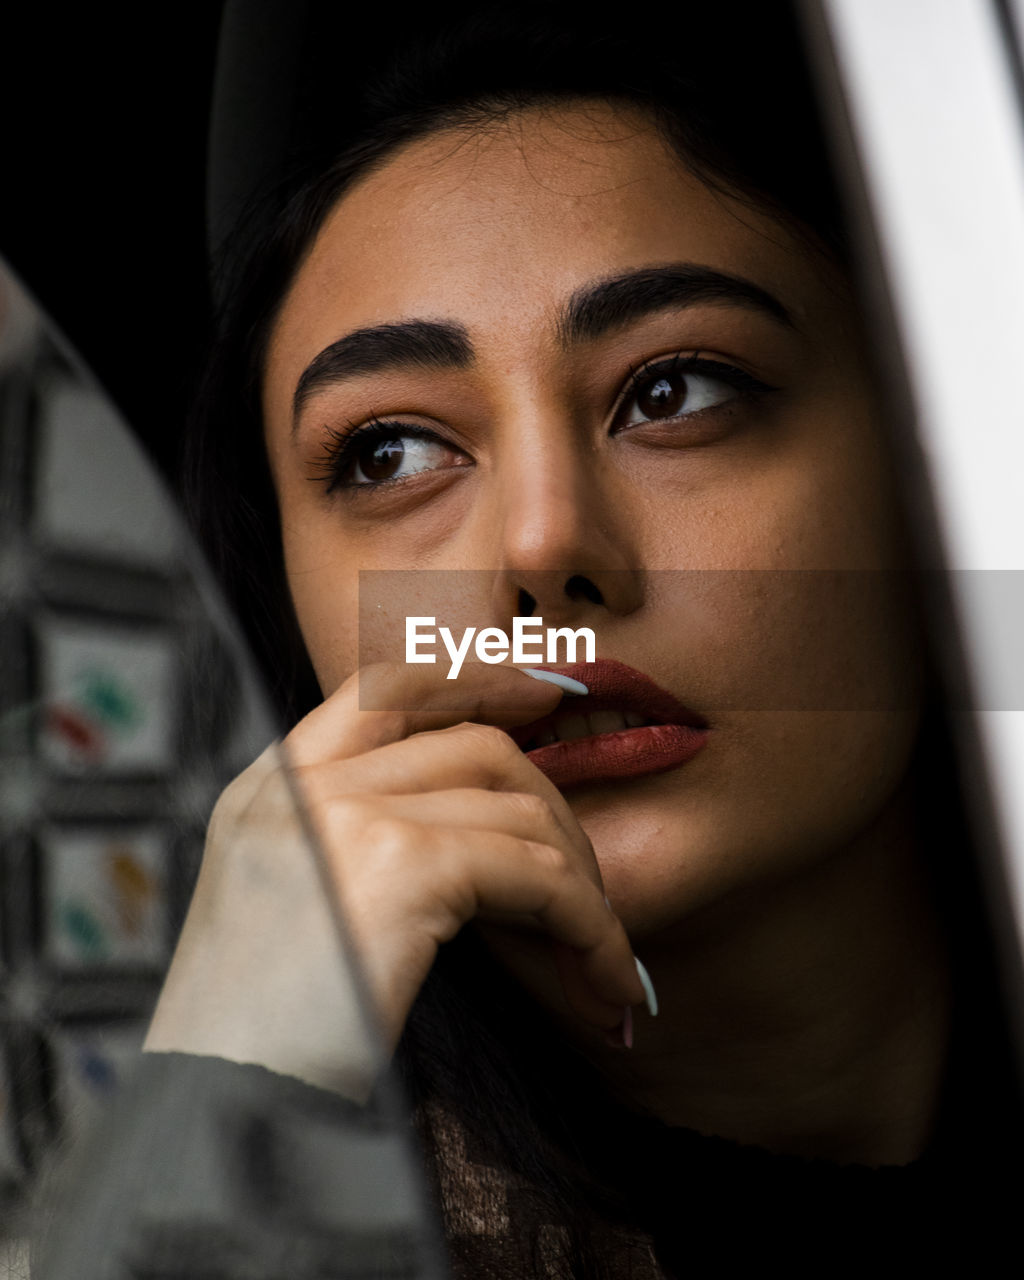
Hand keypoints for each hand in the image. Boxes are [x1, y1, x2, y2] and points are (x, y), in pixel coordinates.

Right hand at [145, 663, 645, 1095]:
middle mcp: (300, 786)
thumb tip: (487, 832)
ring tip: (601, 963)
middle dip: (554, 809)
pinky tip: (605, 989)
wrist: (213, 1123)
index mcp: (266, 791)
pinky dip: (591, 931)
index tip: (544, 693)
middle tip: (593, 890)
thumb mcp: (292, 916)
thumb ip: (361, 849)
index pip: (383, 686)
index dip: (475, 679)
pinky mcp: (398, 865)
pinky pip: (538, 877)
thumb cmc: (260, 1045)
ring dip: (582, 889)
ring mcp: (343, 815)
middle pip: (472, 743)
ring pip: (517, 808)